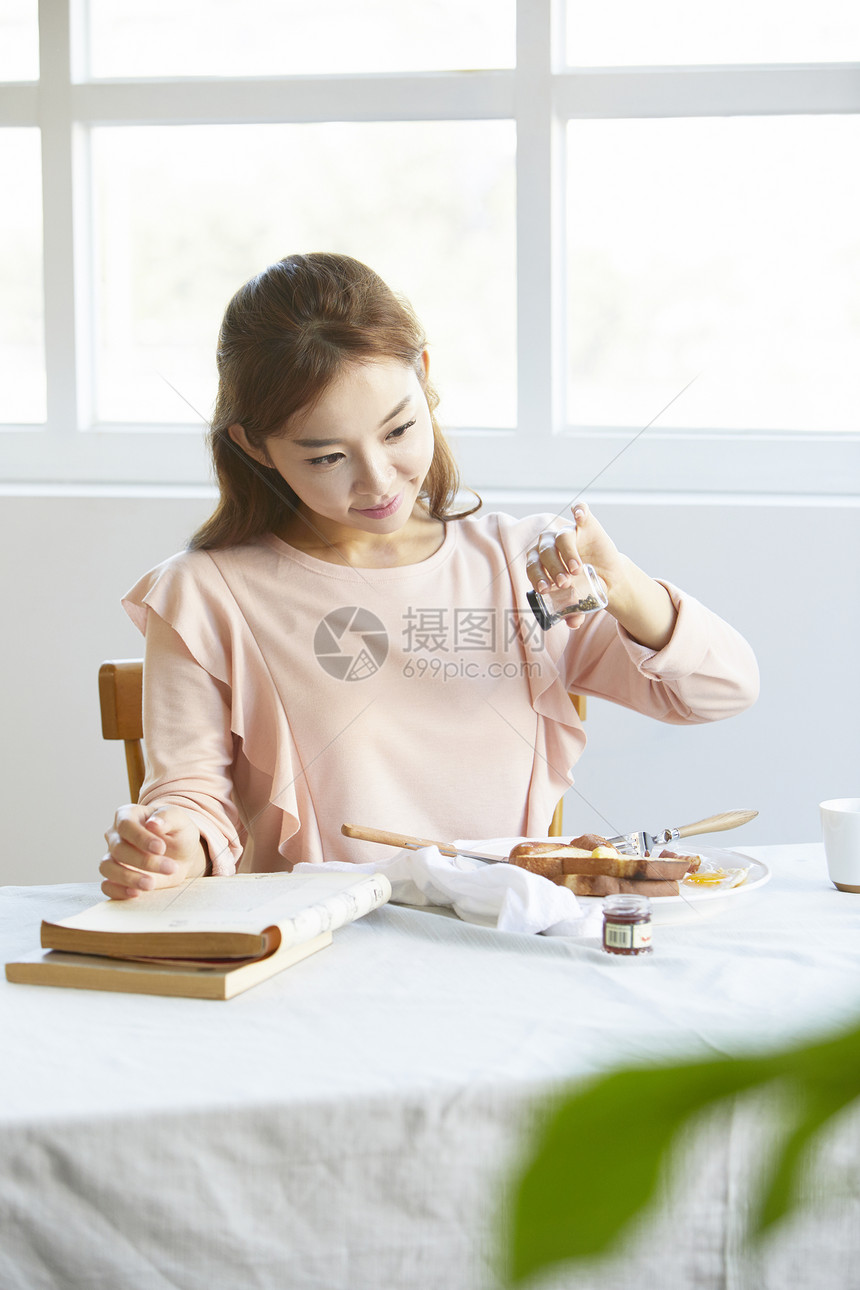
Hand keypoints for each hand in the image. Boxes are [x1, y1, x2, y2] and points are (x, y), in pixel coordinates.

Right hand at [100, 804, 206, 899]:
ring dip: (129, 878)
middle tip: (170, 868)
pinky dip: (118, 891)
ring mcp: (113, 857)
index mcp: (129, 815)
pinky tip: (136, 893)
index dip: (141, 838)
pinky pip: (107, 886)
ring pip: (107, 867)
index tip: (160, 848)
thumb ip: (167, 817)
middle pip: (119, 848)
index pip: (126, 825)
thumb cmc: (177, 832)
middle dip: (145, 861)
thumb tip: (153, 823)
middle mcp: (116, 835)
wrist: (181, 854)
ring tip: (151, 885)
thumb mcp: (179, 819)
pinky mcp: (115, 878)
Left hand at [526, 504, 676, 648]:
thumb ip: (573, 611)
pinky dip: (580, 511)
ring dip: (566, 553)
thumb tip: (572, 623)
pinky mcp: (586, 525)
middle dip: (552, 568)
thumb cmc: (581, 588)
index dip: (537, 577)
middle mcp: (548, 544)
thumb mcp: (577, 601)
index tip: (546, 590)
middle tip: (564, 583)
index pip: (532, 567)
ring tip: (576, 570)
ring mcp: (566, 532)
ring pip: (560, 538)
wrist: (605, 576)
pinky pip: (581, 512)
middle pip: (544, 552)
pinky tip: (579, 515)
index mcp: (539, 561)